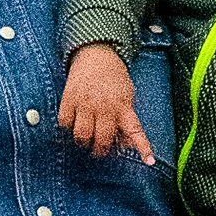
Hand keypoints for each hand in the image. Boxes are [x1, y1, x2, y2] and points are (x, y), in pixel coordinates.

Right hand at [59, 46, 155, 164]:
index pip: (135, 131)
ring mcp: (86, 103)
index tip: (150, 162)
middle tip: (97, 150)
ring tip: (84, 140)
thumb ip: (126, 120)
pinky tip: (73, 123)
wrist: (96, 53)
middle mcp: (105, 107)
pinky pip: (65, 123)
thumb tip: (125, 145)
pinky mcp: (69, 99)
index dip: (143, 148)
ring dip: (83, 142)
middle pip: (102, 140)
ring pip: (81, 135)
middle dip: (99, 150)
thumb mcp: (127, 96)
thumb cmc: (114, 78)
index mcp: (123, 106)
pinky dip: (68, 128)